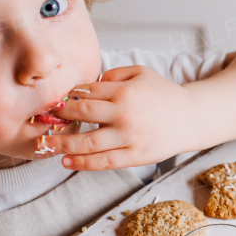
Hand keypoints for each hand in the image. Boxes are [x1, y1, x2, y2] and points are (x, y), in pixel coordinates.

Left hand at [43, 65, 190, 170]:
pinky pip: (103, 162)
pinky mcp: (135, 156)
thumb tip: (88, 85)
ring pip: (87, 142)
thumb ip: (114, 74)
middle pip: (81, 115)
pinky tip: (66, 161)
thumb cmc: (164, 94)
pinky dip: (82, 163)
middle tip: (43, 118)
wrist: (192, 117)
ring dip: (62, 143)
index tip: (54, 101)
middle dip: (59, 116)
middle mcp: (125, 114)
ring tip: (45, 144)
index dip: (67, 97)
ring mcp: (130, 137)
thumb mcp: (142, 73)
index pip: (86, 93)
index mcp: (125, 91)